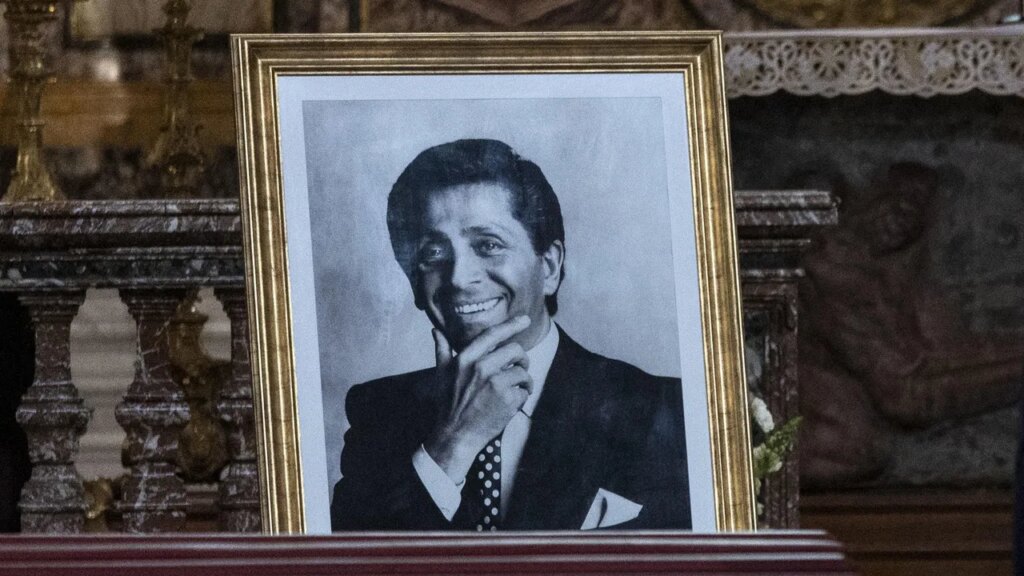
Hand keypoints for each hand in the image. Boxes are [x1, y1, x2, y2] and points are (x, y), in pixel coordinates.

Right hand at [423, 315, 532, 481]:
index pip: (493, 335)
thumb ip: (442, 350)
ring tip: (516, 389)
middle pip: (515, 350)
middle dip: (521, 359)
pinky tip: (511, 403)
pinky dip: (522, 397)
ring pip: (523, 372)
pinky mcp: (508, 400)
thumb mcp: (441, 374)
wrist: (455, 436)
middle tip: (519, 368)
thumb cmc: (448, 405)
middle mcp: (481, 368)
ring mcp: (496, 384)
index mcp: (465, 359)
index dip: (511, 325)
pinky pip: (524, 391)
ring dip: (524, 381)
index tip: (525, 320)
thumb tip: (435, 331)